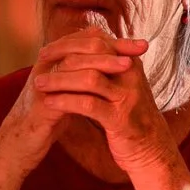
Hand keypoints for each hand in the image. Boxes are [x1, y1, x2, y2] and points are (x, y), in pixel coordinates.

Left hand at [27, 28, 177, 173]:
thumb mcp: (119, 87)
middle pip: (95, 52)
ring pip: (90, 77)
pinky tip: (50, 102)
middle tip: (40, 61)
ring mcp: (127, 96)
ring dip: (60, 79)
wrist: (150, 149)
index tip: (47, 50)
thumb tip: (80, 49)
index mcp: (129, 64)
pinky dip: (66, 101)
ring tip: (39, 83)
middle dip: (63, 55)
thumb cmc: (128, 117)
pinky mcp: (120, 118)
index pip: (98, 41)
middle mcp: (131, 75)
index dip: (69, 43)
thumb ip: (105, 69)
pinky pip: (88, 104)